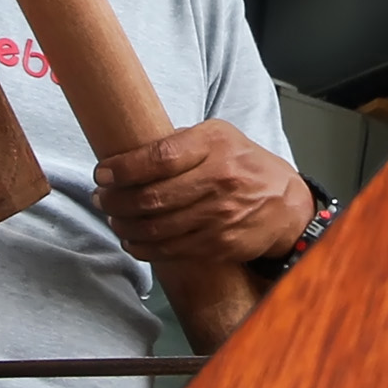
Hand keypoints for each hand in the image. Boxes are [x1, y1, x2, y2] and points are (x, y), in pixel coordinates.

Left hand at [90, 122, 308, 266]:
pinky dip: (142, 247)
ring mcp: (220, 216)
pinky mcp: (219, 245)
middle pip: (152, 197)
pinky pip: (170, 250)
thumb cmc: (245, 165)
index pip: (159, 158)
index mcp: (215, 146)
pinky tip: (132, 239)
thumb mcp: (219, 136)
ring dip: (124, 225)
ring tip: (113, 217)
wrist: (286, 204)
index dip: (123, 168)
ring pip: (156, 228)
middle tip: (101, 198)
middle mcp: (219, 180)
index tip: (102, 173)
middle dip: (115, 200)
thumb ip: (179, 142)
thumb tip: (128, 153)